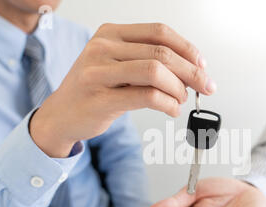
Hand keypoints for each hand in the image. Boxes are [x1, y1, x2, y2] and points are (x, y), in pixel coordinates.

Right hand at [30, 23, 215, 157]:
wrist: (60, 115)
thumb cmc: (94, 90)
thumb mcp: (116, 65)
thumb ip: (146, 61)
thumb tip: (190, 70)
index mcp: (110, 33)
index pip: (159, 32)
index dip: (187, 48)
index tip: (202, 64)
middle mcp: (103, 47)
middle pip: (161, 53)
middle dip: (191, 71)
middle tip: (205, 86)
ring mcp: (98, 72)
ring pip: (155, 72)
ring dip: (178, 88)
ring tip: (182, 100)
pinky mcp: (100, 99)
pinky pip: (147, 96)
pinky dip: (168, 104)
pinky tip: (172, 110)